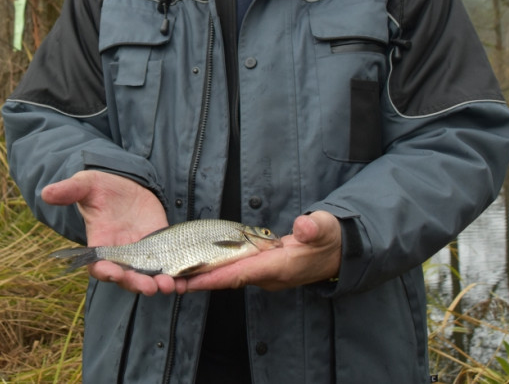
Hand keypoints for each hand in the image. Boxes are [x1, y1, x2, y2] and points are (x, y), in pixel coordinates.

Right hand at [42, 170, 182, 294]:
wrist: (124, 185)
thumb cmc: (100, 186)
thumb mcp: (85, 184)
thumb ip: (69, 190)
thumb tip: (46, 193)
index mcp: (100, 244)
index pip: (99, 266)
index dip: (105, 272)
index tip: (113, 274)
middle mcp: (121, 254)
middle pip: (127, 278)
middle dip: (137, 284)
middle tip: (151, 287)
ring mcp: (142, 253)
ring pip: (149, 275)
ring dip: (160, 283)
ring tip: (171, 286)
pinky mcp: (161, 246)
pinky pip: (169, 264)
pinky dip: (177, 273)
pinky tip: (186, 278)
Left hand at [178, 210, 341, 292]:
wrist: (339, 253)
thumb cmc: (330, 239)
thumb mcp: (326, 229)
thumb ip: (314, 228)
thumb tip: (303, 228)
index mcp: (281, 266)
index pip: (242, 273)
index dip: (215, 277)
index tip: (191, 280)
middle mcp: (270, 275)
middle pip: (229, 279)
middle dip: (200, 280)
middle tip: (169, 280)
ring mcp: (266, 275)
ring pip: (230, 277)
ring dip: (204, 277)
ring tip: (175, 274)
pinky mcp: (264, 270)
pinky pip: (235, 272)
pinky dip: (215, 271)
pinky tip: (198, 266)